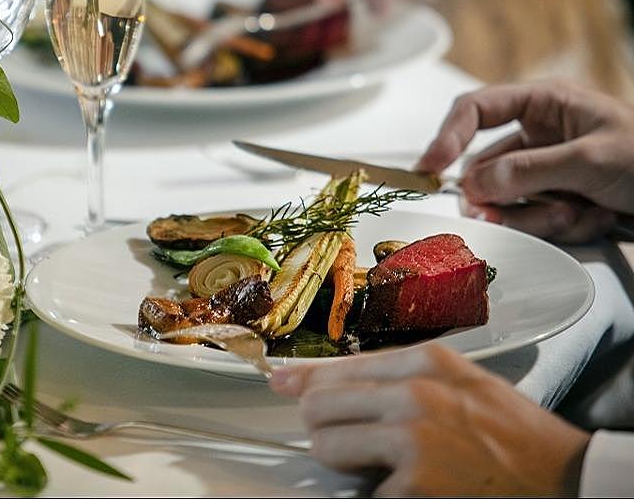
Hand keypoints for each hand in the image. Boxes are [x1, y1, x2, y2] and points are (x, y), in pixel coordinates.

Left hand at [270, 344, 588, 496]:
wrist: (562, 478)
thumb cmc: (513, 433)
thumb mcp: (461, 383)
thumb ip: (400, 377)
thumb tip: (337, 381)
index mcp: (427, 362)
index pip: (344, 365)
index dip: (307, 376)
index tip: (283, 381)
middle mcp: (415, 392)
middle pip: (322, 401)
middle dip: (323, 422)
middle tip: (342, 436)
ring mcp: (414, 437)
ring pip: (327, 442)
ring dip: (340, 457)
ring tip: (372, 464)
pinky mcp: (415, 484)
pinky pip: (363, 490)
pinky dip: (377, 493)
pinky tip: (408, 487)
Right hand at [417, 80, 633, 241]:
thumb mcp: (590, 158)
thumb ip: (529, 170)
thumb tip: (475, 184)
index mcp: (544, 104)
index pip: (476, 109)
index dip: (448, 134)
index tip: (430, 166)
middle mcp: (539, 134)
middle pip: (486, 165)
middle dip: (499, 195)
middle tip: (497, 215)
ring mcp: (548, 170)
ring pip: (509, 198)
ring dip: (537, 214)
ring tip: (577, 213)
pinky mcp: (559, 199)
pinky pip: (535, 217)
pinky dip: (560, 225)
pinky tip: (592, 218)